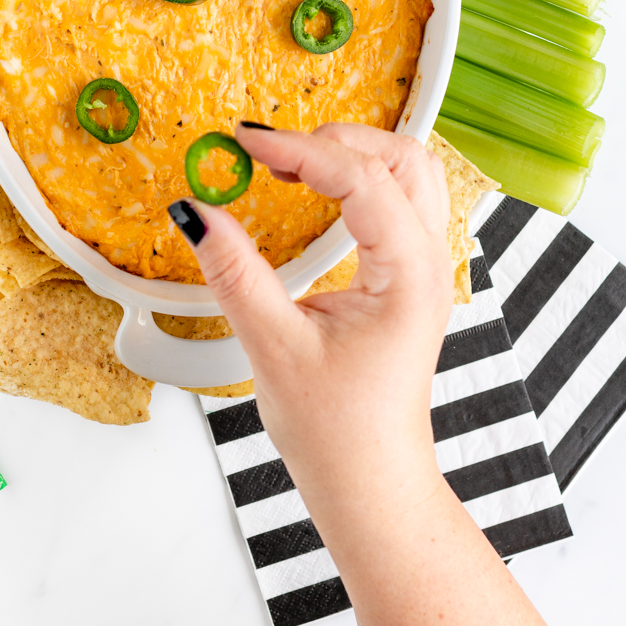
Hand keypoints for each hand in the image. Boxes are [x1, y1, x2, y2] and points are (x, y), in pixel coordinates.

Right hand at [168, 122, 454, 527]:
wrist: (372, 486)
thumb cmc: (339, 435)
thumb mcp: (274, 347)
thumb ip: (235, 273)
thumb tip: (196, 214)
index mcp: (409, 274)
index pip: (361, 178)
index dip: (300, 149)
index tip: (246, 142)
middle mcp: (429, 264)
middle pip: (402, 158)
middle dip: (337, 139)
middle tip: (271, 148)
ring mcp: (426, 272)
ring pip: (409, 175)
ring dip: (354, 156)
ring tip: (291, 162)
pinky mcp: (411, 281)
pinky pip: (400, 204)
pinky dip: (361, 182)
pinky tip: (315, 194)